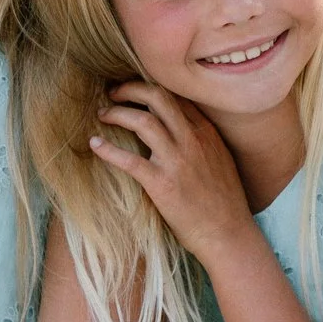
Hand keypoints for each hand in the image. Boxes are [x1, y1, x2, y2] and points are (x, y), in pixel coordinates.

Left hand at [88, 80, 258, 257]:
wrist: (228, 233)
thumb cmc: (224, 201)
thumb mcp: (220, 159)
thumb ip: (201, 140)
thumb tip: (180, 129)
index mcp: (206, 132)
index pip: (175, 96)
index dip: (150, 88)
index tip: (134, 90)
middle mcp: (192, 140)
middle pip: (157, 98)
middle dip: (130, 89)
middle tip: (113, 92)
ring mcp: (176, 160)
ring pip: (142, 121)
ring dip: (117, 113)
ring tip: (103, 114)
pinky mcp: (161, 183)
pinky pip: (128, 159)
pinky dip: (107, 149)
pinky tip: (94, 144)